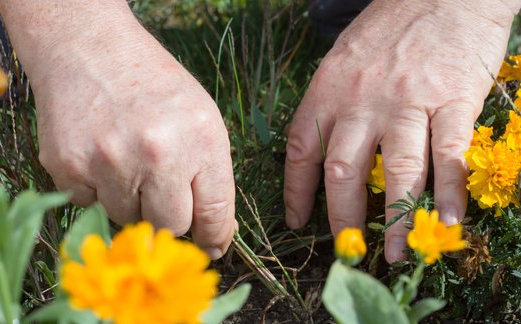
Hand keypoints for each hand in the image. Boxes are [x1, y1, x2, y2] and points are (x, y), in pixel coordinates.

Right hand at [0, 5, 236, 258]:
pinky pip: (89, 205)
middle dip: (169, 217)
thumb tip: (211, 236)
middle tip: (159, 188)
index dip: (213, 237)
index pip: (215, 215)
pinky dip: (96, 188)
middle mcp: (157, 154)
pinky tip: (98, 153)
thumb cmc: (153, 85)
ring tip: (125, 157)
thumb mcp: (200, 117)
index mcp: (200, 140)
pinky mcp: (68, 167)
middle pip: (170, 226)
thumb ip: (210, 175)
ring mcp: (109, 163)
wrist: (88, 50)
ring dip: (129, 199)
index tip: (209, 245)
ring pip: (126, 219)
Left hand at [284, 0, 517, 262]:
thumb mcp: (342, 59)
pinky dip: (450, 193)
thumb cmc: (389, 26)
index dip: (296, 192)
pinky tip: (448, 221)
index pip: (301, 151)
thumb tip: (323, 153)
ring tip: (397, 254)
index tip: (296, 221)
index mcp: (327, 90)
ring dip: (397, 220)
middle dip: (342, 218)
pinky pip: (449, 155)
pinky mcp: (453, 99)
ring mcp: (408, 101)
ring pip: (397, 172)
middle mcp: (361, 100)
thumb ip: (331, 104)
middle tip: (347, 247)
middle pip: (343, 172)